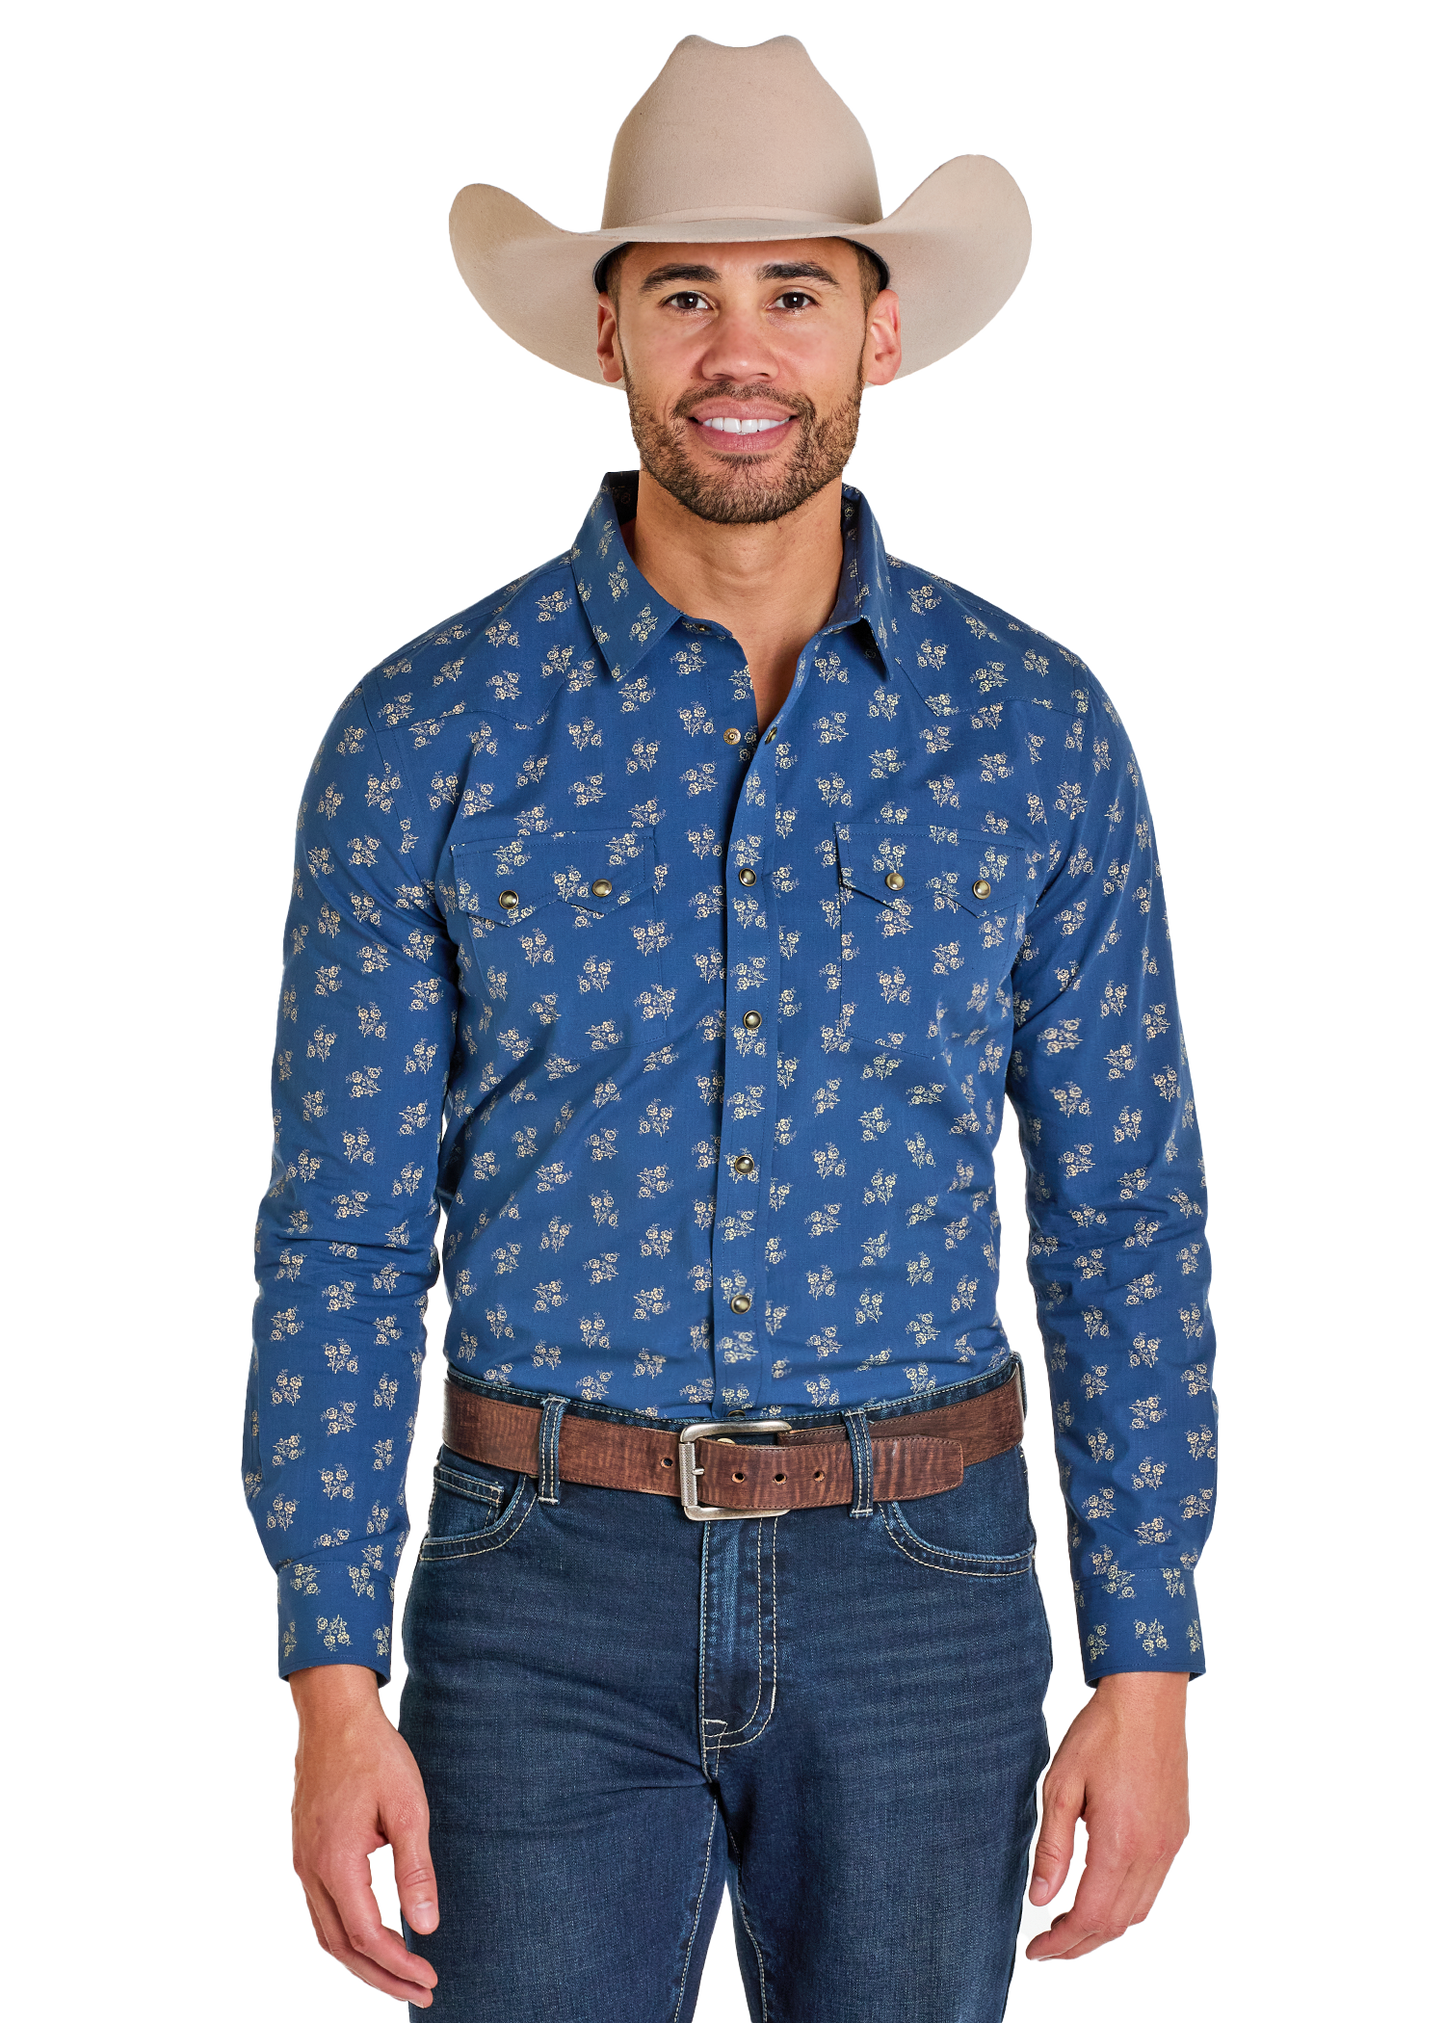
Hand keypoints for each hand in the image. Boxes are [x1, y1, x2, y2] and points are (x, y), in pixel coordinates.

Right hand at [287, 1664, 439, 2005]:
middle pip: (340, 1947)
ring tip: (400, 1976)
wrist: (333, 1713)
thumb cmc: (375, 1753)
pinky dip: (347, 1934)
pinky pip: (321, 1910)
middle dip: (380, 1978)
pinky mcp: (304, 1851)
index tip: (430, 1979)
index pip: (366, 1935)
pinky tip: (374, 1936)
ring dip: (362, 1961)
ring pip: (327, 1932)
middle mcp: (311, 1869)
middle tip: (419, 1994)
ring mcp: (302, 1861)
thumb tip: (427, 1929)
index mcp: (336, 1862)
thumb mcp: (408, 1806)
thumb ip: (416, 1870)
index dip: (398, 1965)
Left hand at [1024, 1671, 1190, 1963]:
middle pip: (1117, 1923)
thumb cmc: (1100, 1732)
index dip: (1061, 1943)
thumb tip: (1039, 1900)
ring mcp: (1170, 1844)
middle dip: (1080, 1944)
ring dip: (1105, 1929)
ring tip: (1070, 1929)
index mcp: (1119, 1843)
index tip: (1035, 1951)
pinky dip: (1126, 1905)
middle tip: (1048, 1949)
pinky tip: (1102, 1896)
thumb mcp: (1061, 1784)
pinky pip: (1153, 1887)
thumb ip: (1052, 1847)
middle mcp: (1152, 1852)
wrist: (1149, 1695)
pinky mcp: (1178, 1832)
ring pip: (1139, 1911)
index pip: (1090, 1917)